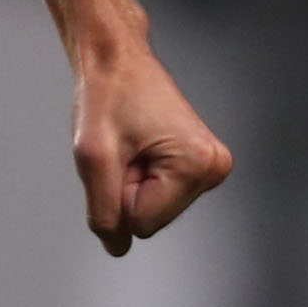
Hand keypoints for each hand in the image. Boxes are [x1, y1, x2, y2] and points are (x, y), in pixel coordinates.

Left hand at [74, 45, 232, 257]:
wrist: (117, 59)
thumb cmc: (107, 95)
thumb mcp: (93, 158)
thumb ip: (104, 212)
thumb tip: (118, 247)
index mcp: (198, 165)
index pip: (142, 224)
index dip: (118, 192)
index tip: (120, 153)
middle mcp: (214, 168)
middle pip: (151, 219)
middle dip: (127, 188)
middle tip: (124, 147)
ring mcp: (210, 167)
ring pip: (153, 209)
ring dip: (132, 182)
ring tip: (131, 142)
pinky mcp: (199, 165)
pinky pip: (158, 195)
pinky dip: (140, 175)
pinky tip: (140, 144)